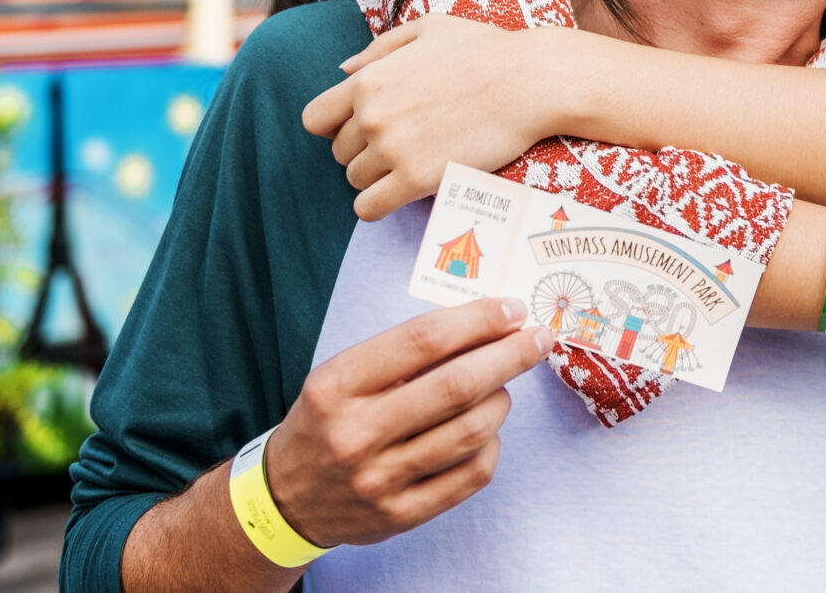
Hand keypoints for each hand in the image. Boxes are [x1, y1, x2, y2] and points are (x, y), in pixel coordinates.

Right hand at [267, 298, 549, 548]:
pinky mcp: (400, 515)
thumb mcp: (341, 376)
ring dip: (501, 401)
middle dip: (509, 356)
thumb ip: (401, 355)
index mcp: (336, 386)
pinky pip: (470, 475)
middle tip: (538, 338)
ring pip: (471, 431)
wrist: (287, 498)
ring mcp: (379, 480)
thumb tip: (483, 326)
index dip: (477, 320)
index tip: (512, 309)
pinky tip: (485, 430)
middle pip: (456, 386)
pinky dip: (491, 445)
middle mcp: (356, 433)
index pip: (422, 341)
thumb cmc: (327, 421)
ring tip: (502, 387)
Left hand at [300, 14, 564, 218]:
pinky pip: (370, 208)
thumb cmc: (485, 49)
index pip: (314, 119)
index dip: (335, 126)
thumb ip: (379, 49)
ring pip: (356, 180)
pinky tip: (401, 193)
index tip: (363, 127)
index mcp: (367, 80)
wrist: (530, 81)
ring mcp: (392, 150)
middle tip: (403, 144)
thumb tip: (343, 70)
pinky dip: (378, 205)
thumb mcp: (428, 29)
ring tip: (411, 163)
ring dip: (377, 177)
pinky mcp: (416, 179)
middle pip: (339, 153)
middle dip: (364, 151)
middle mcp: (371, 116)